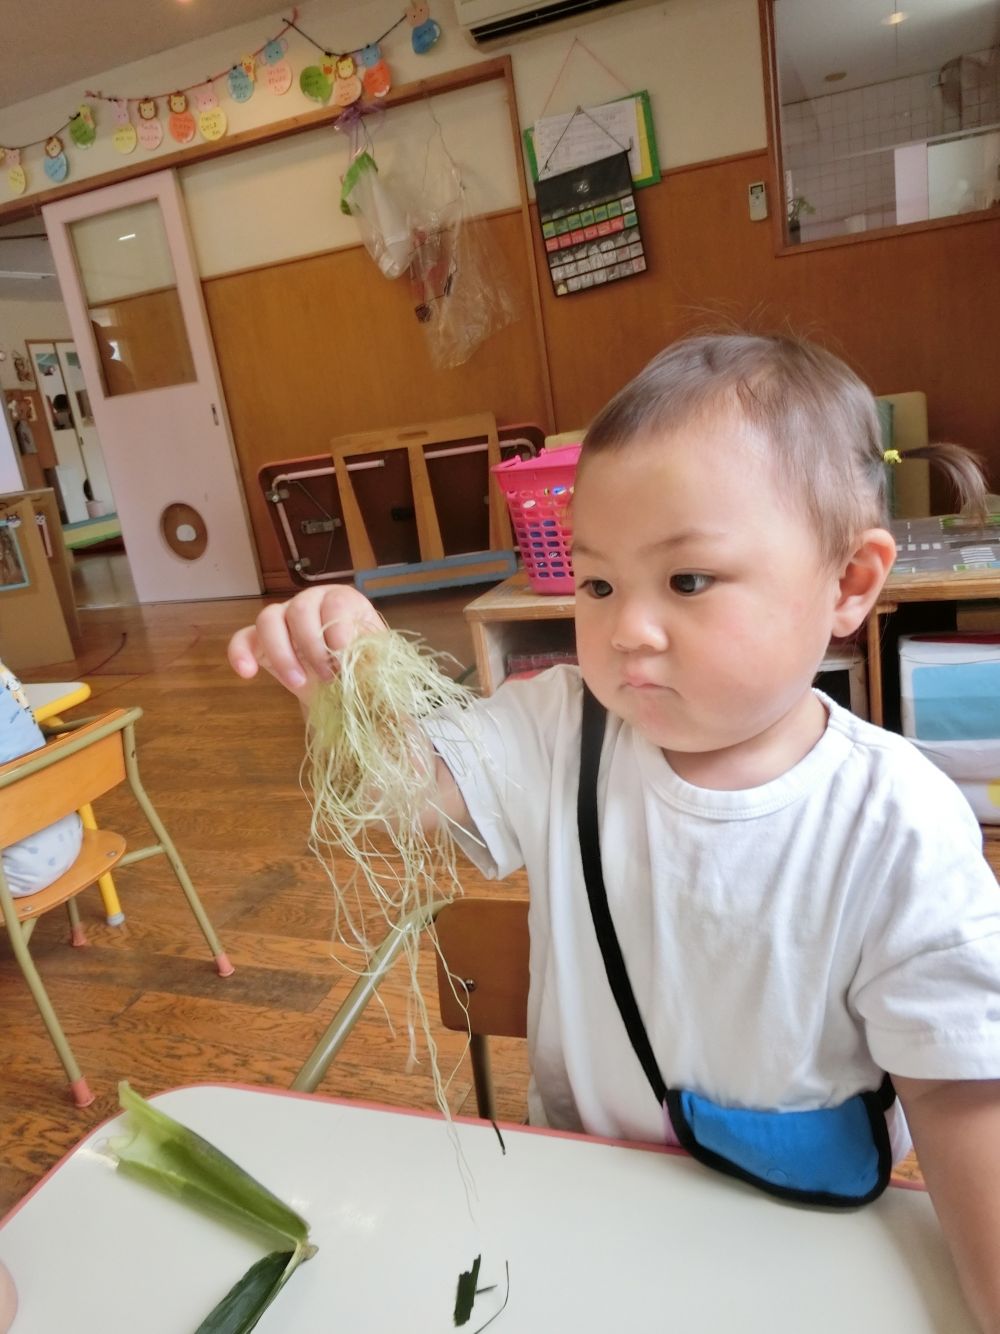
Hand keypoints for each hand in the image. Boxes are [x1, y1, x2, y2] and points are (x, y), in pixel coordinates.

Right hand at [227, 586, 384, 698]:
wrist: (343, 687)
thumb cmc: (362, 669)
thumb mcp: (375, 664)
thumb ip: (374, 660)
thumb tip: (369, 667)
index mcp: (344, 602)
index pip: (336, 601)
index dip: (338, 628)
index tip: (343, 655)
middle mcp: (311, 603)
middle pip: (301, 609)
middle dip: (313, 646)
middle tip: (329, 677)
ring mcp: (284, 618)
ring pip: (269, 619)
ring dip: (282, 653)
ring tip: (298, 682)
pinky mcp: (261, 640)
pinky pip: (243, 638)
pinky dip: (240, 653)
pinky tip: (247, 673)